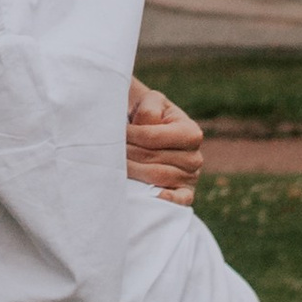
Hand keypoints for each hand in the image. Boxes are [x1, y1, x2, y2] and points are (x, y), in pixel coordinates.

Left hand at [124, 76, 201, 207]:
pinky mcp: (185, 192)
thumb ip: (149, 111)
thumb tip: (142, 127)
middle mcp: (195, 156)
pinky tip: (153, 195)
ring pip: (156, 177)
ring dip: (132, 171)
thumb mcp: (150, 101)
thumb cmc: (149, 113)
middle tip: (106, 150)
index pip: (151, 137)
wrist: (152, 128)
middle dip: (126, 153)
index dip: (129, 135)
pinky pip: (181, 200)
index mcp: (190, 132)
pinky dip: (168, 199)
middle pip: (151, 158)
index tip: (113, 132)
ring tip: (114, 164)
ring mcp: (191, 176)